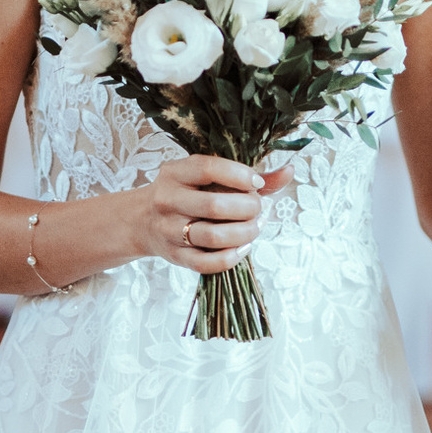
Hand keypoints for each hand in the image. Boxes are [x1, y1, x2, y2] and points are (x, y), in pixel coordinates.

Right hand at [137, 156, 291, 273]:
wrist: (142, 220)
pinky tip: (244, 247)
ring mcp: (168, 230)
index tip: (257, 184)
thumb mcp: (207, 177)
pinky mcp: (175, 256)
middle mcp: (167, 200)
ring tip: (256, 227)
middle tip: (258, 209)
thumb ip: (247, 175)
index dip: (239, 175)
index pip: (207, 168)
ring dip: (244, 233)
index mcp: (174, 172)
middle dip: (247, 208)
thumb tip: (289, 171)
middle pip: (214, 206)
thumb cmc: (186, 193)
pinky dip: (232, 257)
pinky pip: (207, 263)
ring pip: (212, 236)